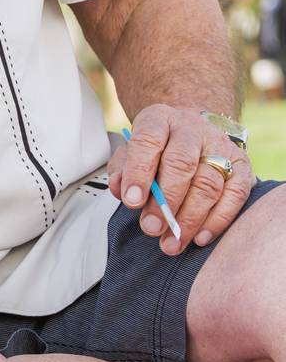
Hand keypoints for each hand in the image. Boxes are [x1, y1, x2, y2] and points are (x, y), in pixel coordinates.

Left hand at [109, 103, 253, 254]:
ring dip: (190, 218)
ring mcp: (220, 146)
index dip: (139, 172)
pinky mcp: (242, 166)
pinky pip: (235, 195)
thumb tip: (120, 189)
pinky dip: (218, 220)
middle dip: (166, 201)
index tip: (132, 201)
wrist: (193, 134)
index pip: (148, 141)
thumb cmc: (156, 151)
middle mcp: (192, 129)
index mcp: (159, 119)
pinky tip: (200, 238)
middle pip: (181, 163)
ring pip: (208, 183)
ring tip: (172, 242)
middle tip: (151, 228)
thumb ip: (122, 170)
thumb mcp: (131, 153)